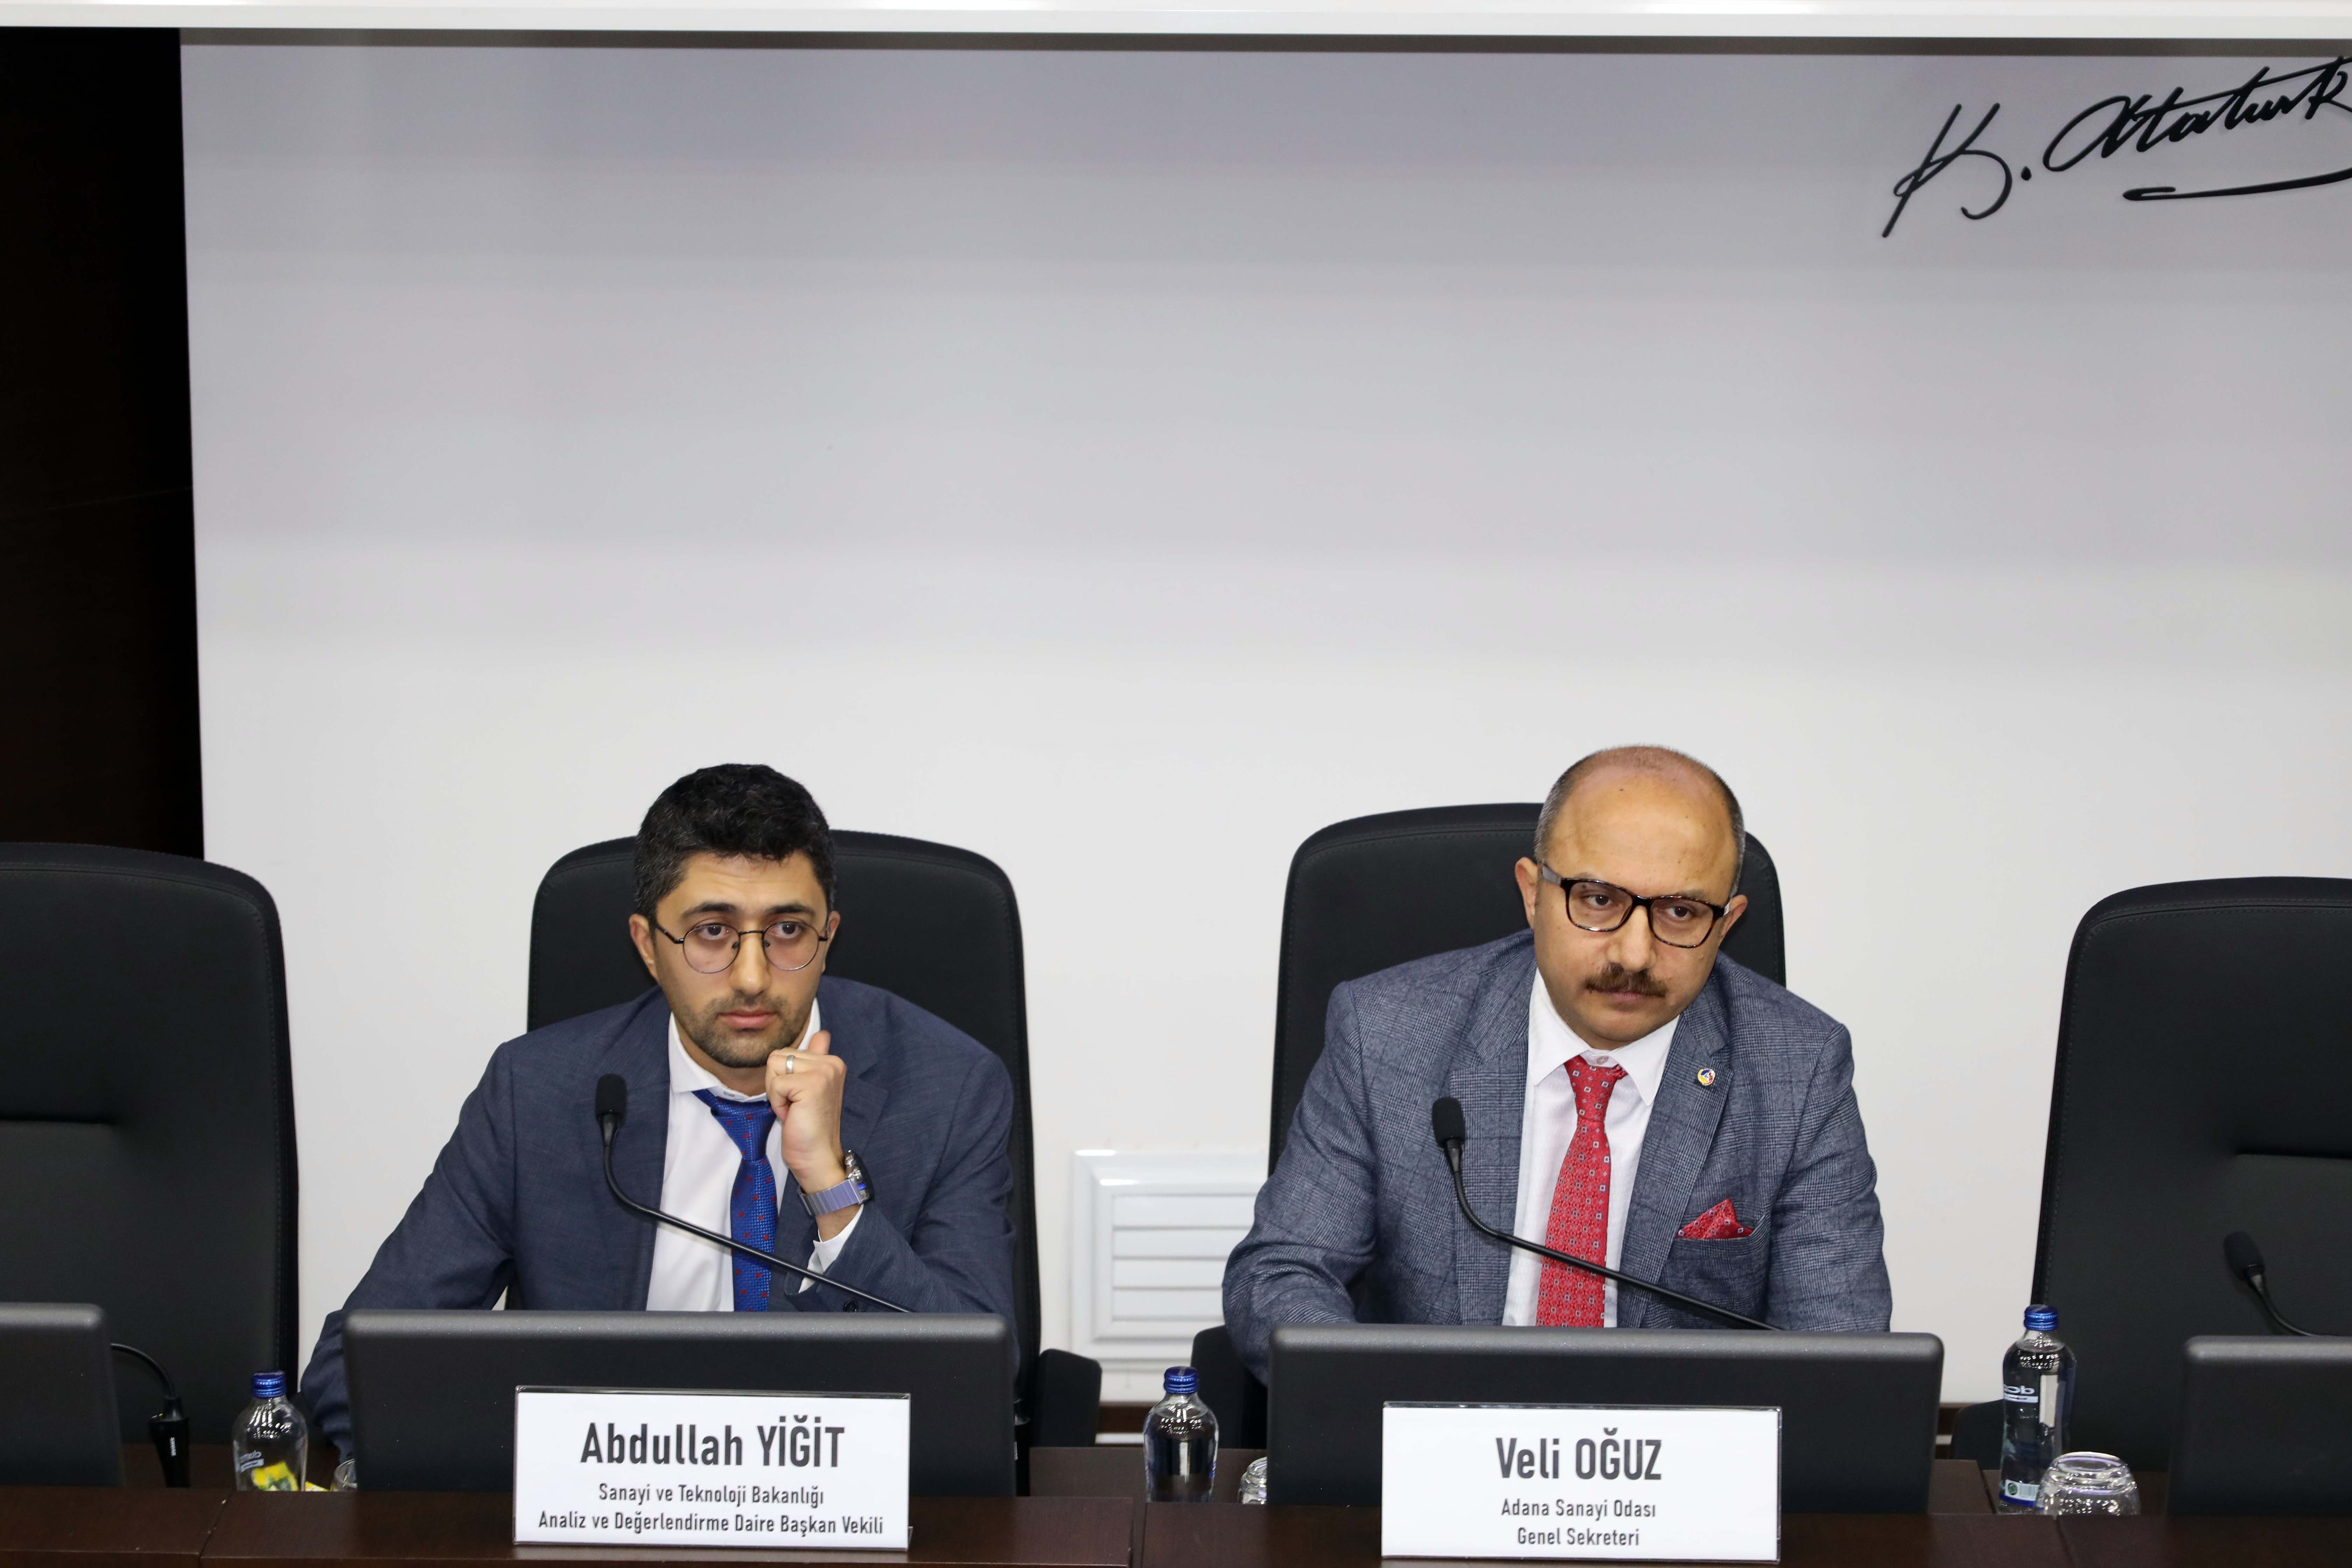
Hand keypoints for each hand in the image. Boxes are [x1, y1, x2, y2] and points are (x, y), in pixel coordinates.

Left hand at [767, 1030, 856, 1236]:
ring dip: (776, 1092)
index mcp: (832, 1061)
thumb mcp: (811, 1088)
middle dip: (778, 1084)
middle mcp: (831, 1062)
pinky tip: (793, 1116)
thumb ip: (815, 1059)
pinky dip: (778, 1103)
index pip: (789, 1050)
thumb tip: (822, 1034)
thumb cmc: (810, 1128)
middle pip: (778, 1056)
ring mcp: (823, 1072)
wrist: (818, 1159)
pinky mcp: (811, 1085)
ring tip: (795, 1109)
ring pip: (773, 1065)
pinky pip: (775, 1084)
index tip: (800, 1098)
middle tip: (796, 1106)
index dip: (785, 1077)